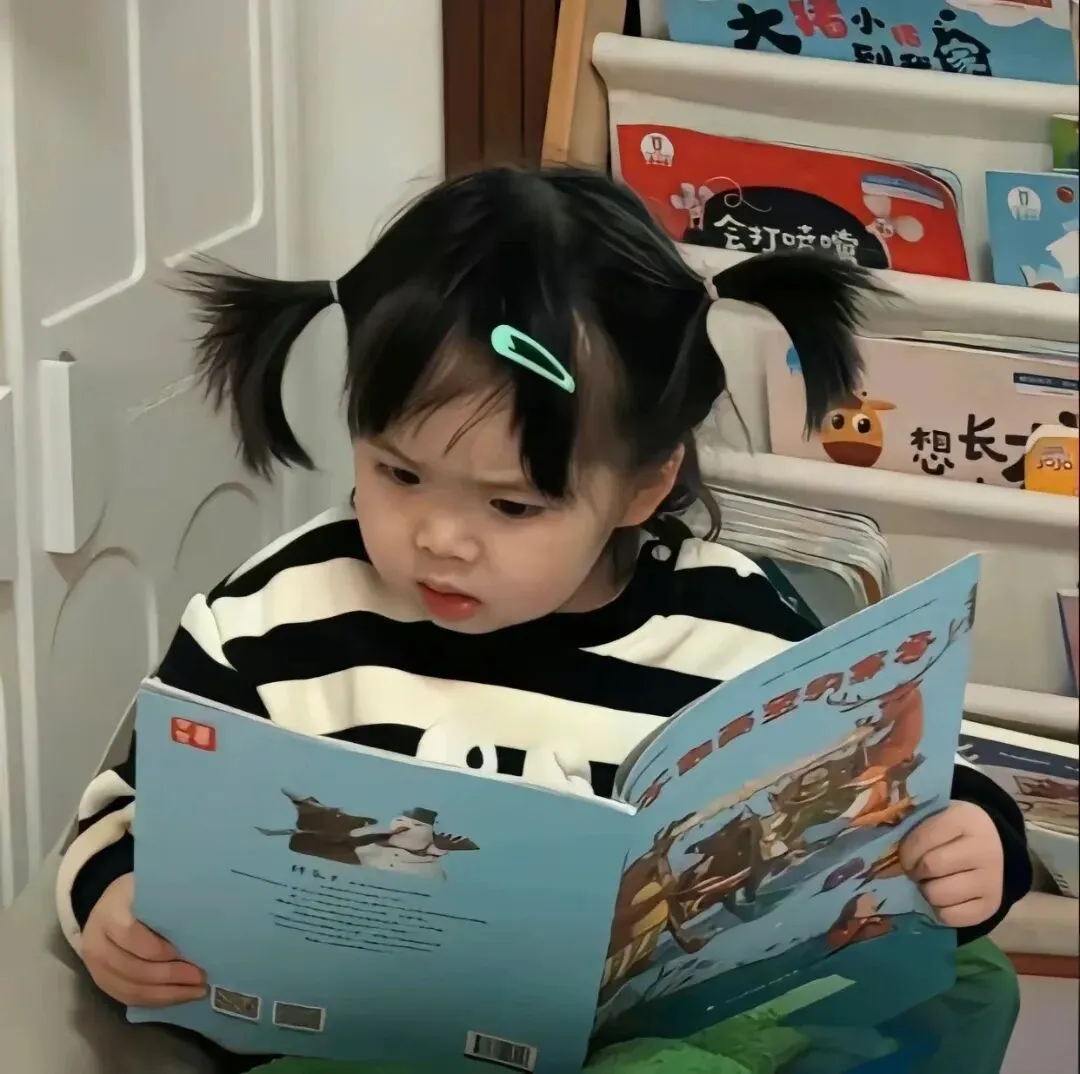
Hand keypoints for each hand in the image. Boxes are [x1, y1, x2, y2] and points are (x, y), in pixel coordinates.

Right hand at [81, 873, 205, 1007]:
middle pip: (132, 968)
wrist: (111, 904)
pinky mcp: (101, 982)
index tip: (189, 953)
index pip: (131, 935)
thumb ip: (168, 901)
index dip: (159, 948)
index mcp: (110, 912)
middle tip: (201, 977)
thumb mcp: (151, 887)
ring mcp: (94, 966)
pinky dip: (155, 1001)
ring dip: (167, 994)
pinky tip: (179, 996)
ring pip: (130, 989)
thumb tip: (205, 918)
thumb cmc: (141, 892)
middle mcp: (96, 941)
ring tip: (196, 991)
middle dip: (170, 976)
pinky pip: (127, 998)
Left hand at [899, 801, 1003, 928]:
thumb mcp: (936, 816)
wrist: (993, 842)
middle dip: (914, 871)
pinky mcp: (992, 906)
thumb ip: (912, 825)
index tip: (903, 854)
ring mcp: (991, 881)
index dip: (906, 850)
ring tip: (928, 882)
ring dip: (925, 891)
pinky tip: (941, 897)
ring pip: (939, 895)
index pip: (922, 839)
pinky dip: (939, 910)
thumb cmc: (952, 829)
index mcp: (965, 820)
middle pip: (930, 867)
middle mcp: (984, 850)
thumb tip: (879, 844)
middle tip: (914, 870)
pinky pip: (952, 918)